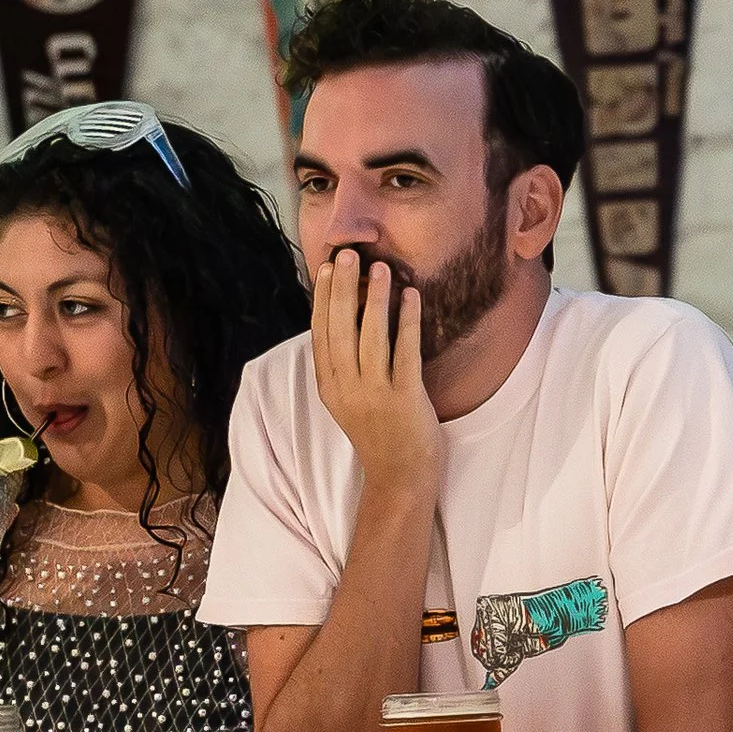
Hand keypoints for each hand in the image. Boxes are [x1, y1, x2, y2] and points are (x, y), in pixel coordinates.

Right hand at [309, 248, 440, 505]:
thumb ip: (343, 366)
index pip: (321, 334)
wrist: (400, 477)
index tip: (327, 267)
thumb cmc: (378, 433)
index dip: (323, 299)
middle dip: (343, 288)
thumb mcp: (348, 400)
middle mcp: (347, 388)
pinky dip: (408, 321)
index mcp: (329, 387)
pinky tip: (411, 296)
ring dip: (374, 298)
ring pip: (370, 336)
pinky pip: (405, 352)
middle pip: (340, 329)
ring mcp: (375, 394)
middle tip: (347, 254)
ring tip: (380, 267)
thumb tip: (345, 317)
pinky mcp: (404, 398)